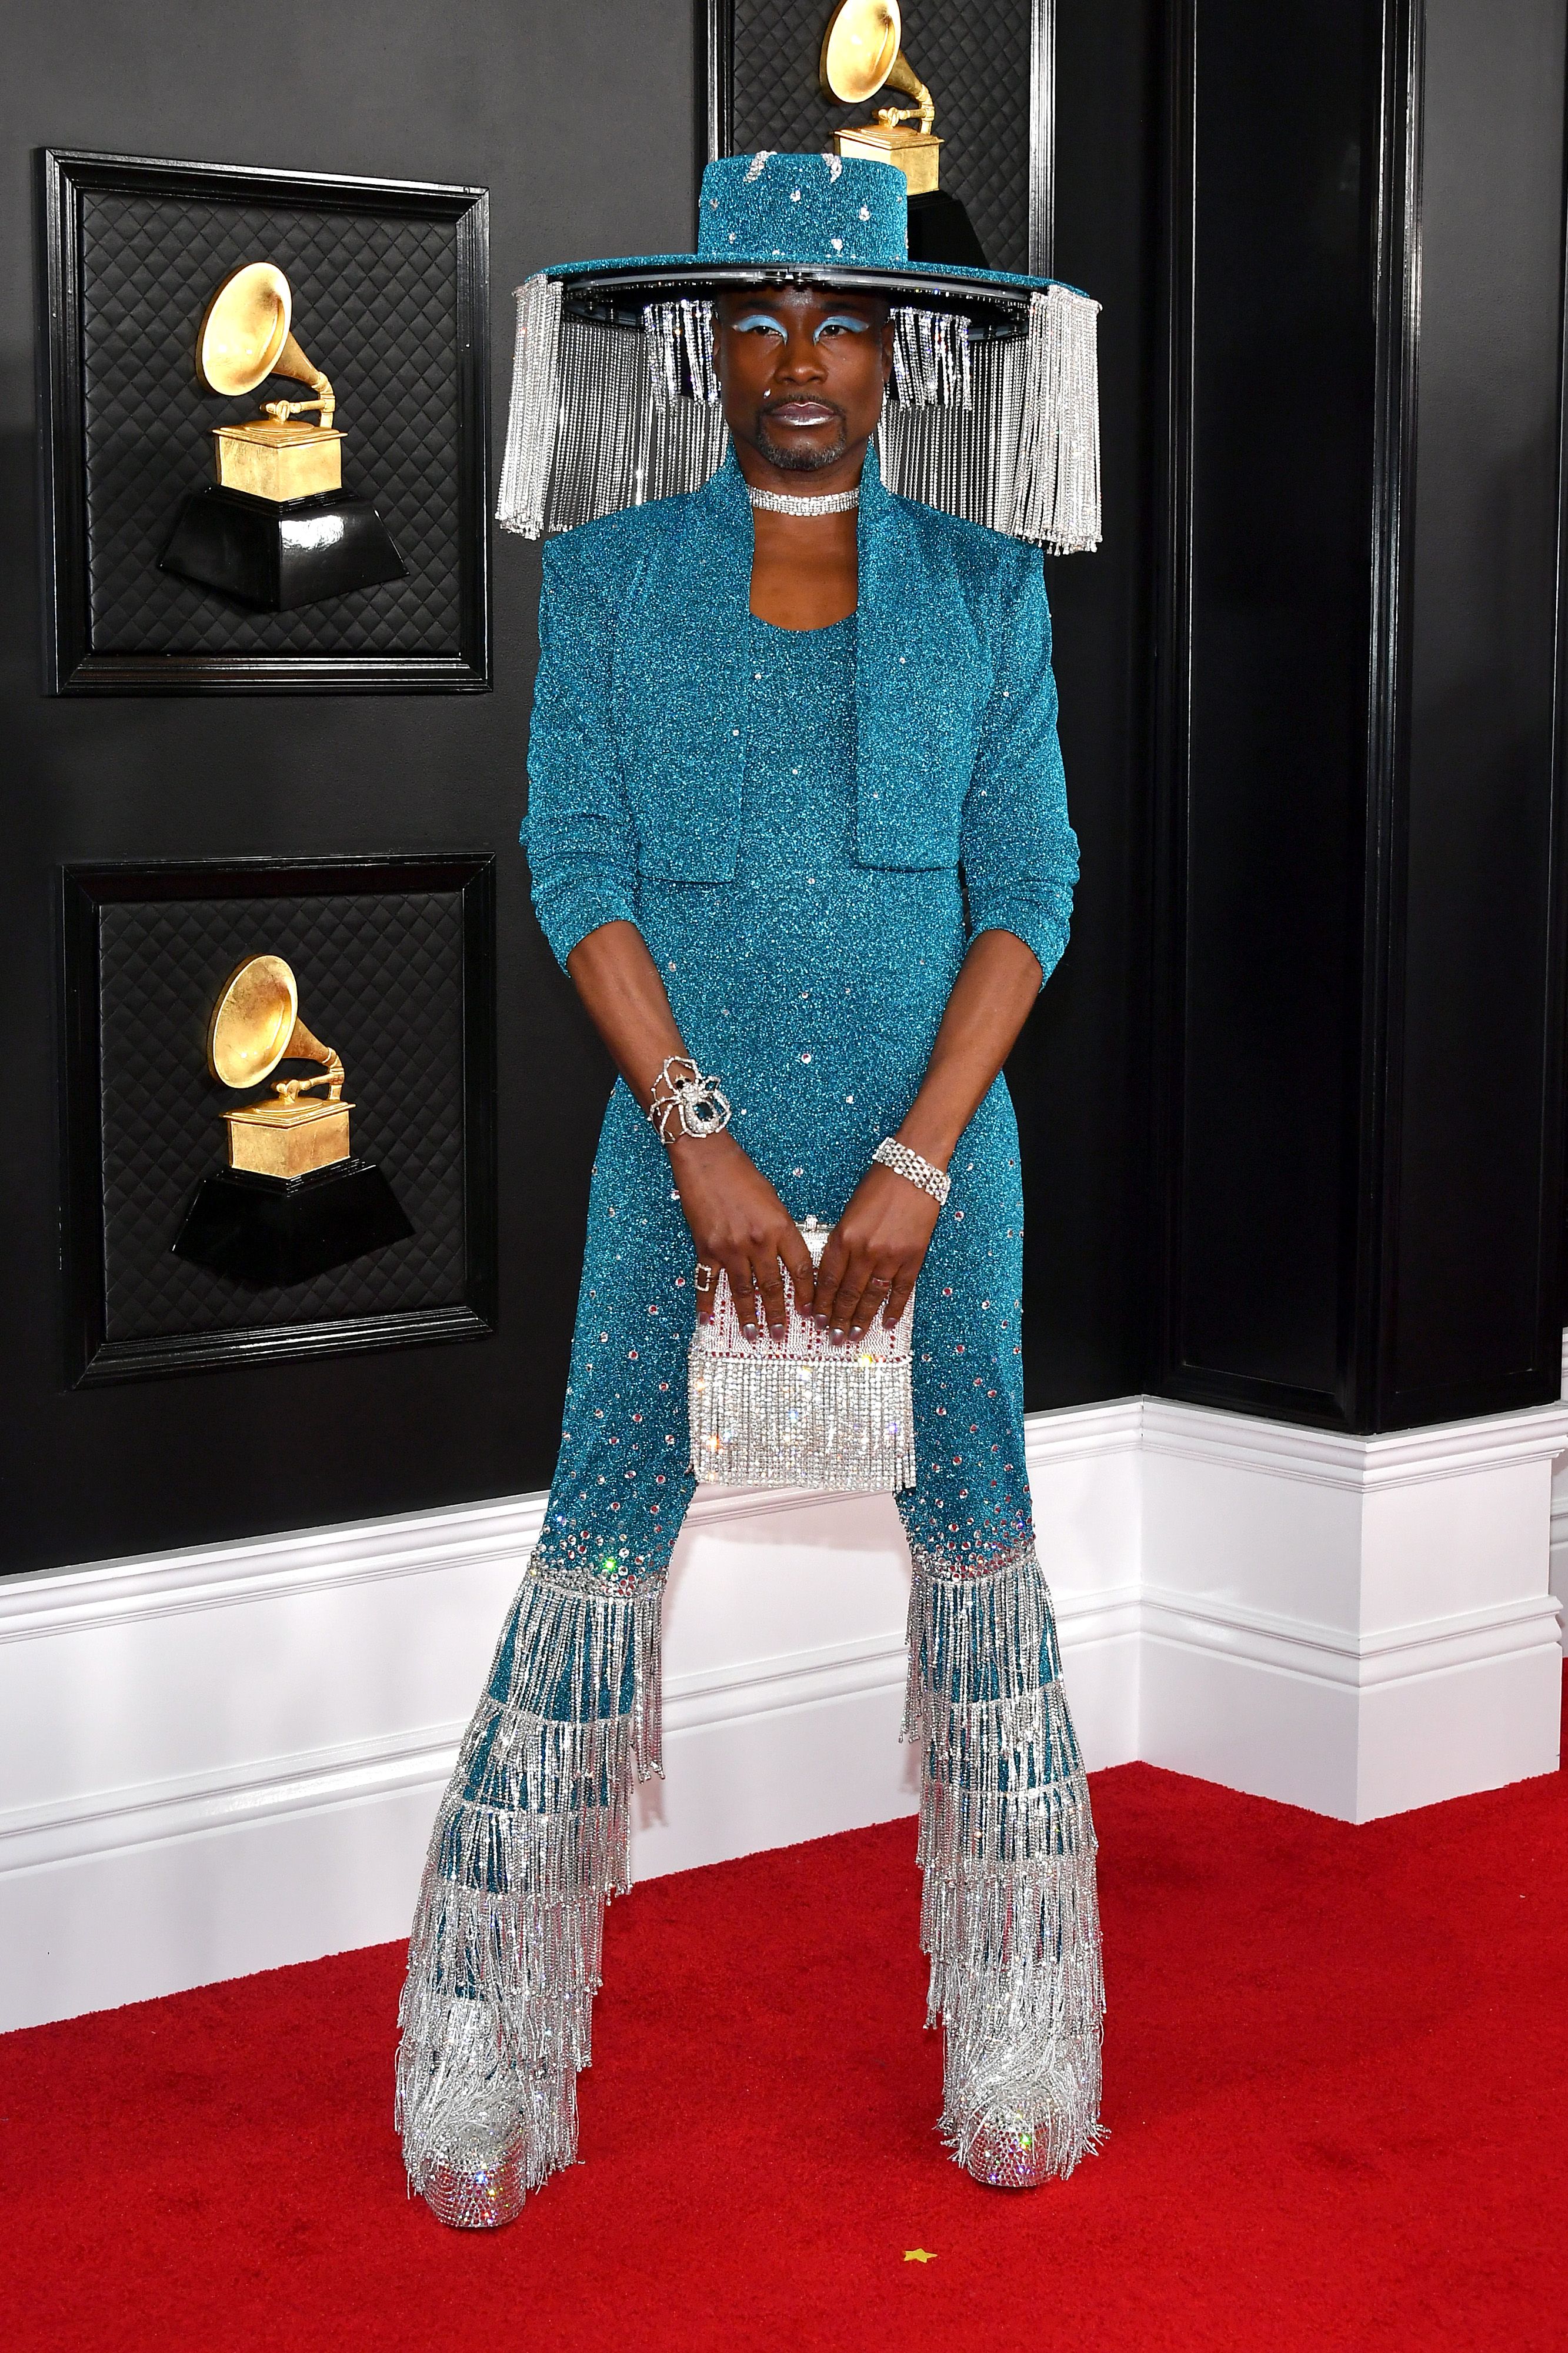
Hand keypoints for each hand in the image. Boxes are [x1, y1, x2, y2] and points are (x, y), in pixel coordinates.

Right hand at [669, 1132, 816, 1339]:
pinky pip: (707, 1282)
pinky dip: (706, 1303)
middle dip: (778, 1314)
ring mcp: (730, 1248)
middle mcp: (758, 1242)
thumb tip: (785, 1260)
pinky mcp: (706, 1248)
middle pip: (772, 1286)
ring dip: (749, 1316)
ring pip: (743, 1291)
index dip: (806, 1294)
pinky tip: (708, 1319)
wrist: (706, 1159)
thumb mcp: (773, 1201)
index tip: (810, 1312)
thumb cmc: (742, 1174)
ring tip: (752, 1334)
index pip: (800, 1269)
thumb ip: (780, 1231)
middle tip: (782, 1335)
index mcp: (781, 1227)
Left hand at [812, 1161, 939, 1344]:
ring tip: (854, 1335)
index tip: (815, 1319)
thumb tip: (835, 1273)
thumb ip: (842, 1242)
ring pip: (872, 1297)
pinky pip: (901, 1290)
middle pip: (847, 1294)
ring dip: (862, 1319)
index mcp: (843, 1237)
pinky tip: (887, 1323)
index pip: (826, 1279)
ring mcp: (890, 1256)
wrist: (914, 1169)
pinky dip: (894, 1308)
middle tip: (832, 1337)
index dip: (820, 1303)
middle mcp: (864, 1251)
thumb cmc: (878, 1185)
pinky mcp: (913, 1257)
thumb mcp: (849, 1211)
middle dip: (837, 1319)